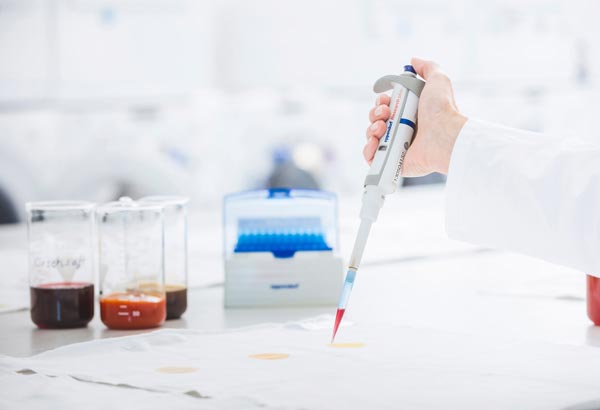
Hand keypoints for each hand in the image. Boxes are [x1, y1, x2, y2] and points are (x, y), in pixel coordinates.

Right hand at [363, 57, 467, 175]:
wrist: (444, 135)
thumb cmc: (442, 110)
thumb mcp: (438, 79)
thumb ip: (427, 67)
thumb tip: (413, 61)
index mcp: (409, 114)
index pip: (385, 108)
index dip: (380, 103)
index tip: (385, 100)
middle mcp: (402, 131)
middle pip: (375, 121)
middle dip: (374, 114)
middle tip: (385, 113)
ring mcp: (397, 148)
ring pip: (371, 137)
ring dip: (371, 130)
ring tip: (382, 128)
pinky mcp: (393, 163)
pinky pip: (372, 158)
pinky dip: (368, 150)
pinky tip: (374, 142)